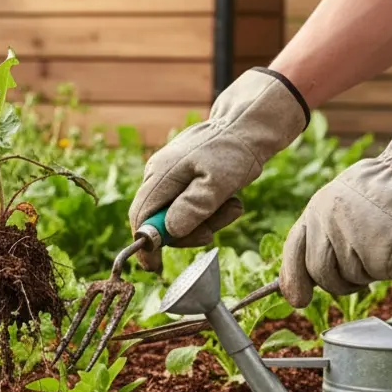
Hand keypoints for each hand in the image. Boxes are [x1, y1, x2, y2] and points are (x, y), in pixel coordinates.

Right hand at [129, 68, 309, 269]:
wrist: (250, 123)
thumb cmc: (236, 151)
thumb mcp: (219, 183)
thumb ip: (193, 208)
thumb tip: (169, 232)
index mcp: (161, 175)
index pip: (141, 218)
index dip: (146, 245)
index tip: (157, 268)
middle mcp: (159, 174)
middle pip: (158, 219)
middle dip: (187, 232)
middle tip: (214, 231)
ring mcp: (171, 174)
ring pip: (177, 213)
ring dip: (205, 220)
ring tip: (231, 208)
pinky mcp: (185, 176)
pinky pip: (190, 203)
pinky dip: (209, 210)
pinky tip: (229, 200)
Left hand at [279, 95, 391, 306]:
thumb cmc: (384, 190)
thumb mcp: (340, 203)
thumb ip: (323, 232)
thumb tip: (309, 277)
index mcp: (315, 210)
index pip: (292, 253)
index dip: (292, 281)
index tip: (298, 300)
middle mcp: (327, 222)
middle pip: (321, 274)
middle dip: (339, 286)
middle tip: (359, 282)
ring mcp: (352, 234)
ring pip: (354, 277)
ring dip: (372, 272)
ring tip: (387, 245)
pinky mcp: (379, 245)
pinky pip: (383, 274)